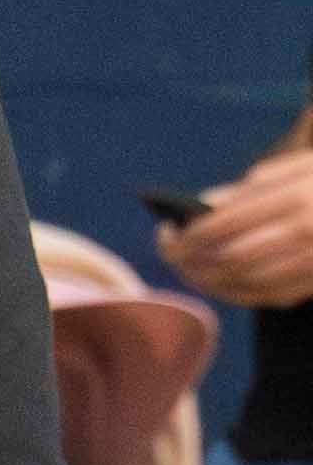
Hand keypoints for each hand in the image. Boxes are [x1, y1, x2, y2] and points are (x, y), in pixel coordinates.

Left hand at [163, 153, 312, 306]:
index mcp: (295, 197)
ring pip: (247, 283)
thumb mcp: (305, 167)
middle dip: (191, 262)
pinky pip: (271, 297)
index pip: (224, 223)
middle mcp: (305, 231)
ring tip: (190, 273)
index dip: (187, 234)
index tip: (166, 234)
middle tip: (170, 257)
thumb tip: (207, 203)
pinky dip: (240, 294)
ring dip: (210, 282)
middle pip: (229, 257)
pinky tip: (223, 286)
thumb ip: (257, 185)